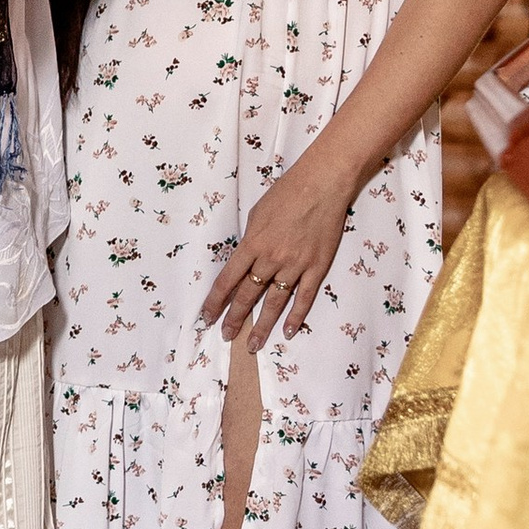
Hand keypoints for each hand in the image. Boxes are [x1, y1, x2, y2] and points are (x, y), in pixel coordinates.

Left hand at [202, 150, 355, 345]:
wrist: (322, 183)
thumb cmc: (287, 192)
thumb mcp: (257, 213)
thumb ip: (251, 240)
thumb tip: (245, 259)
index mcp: (252, 243)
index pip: (228, 279)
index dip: (215, 301)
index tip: (207, 317)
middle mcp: (271, 258)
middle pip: (248, 295)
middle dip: (235, 318)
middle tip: (226, 336)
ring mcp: (295, 265)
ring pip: (275, 302)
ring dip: (262, 325)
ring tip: (253, 344)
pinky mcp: (317, 267)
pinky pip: (304, 297)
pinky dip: (296, 316)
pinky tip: (287, 331)